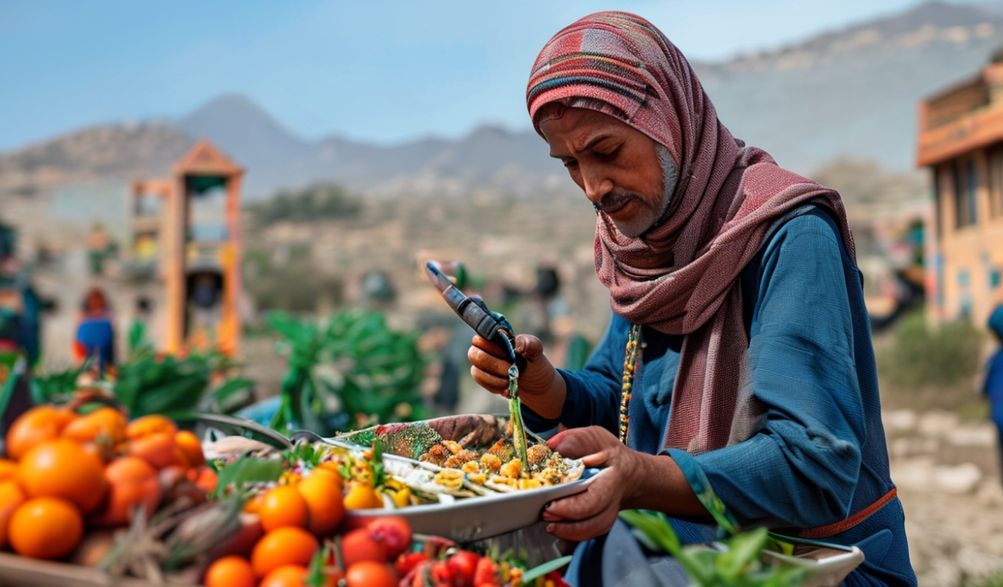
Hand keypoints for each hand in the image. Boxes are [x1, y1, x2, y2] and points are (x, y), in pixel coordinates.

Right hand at [467, 334, 558, 398]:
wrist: (536, 384)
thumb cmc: (535, 363)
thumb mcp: (537, 352)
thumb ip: (530, 344)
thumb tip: (517, 345)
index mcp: (497, 337)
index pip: (481, 336)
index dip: (492, 347)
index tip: (508, 354)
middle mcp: (486, 348)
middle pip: (473, 354)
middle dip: (493, 365)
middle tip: (509, 370)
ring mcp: (483, 364)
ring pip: (475, 370)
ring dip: (493, 378)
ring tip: (508, 380)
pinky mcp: (483, 378)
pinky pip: (480, 382)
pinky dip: (493, 386)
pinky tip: (505, 387)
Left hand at [540, 426, 641, 541]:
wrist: (631, 475)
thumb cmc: (611, 456)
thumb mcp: (597, 439)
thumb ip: (576, 440)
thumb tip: (553, 445)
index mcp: (612, 479)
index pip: (593, 500)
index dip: (571, 507)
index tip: (551, 505)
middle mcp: (612, 502)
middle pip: (593, 522)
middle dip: (567, 524)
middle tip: (545, 514)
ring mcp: (608, 515)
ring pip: (591, 531)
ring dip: (568, 532)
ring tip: (549, 524)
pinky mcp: (600, 522)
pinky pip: (588, 534)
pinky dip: (572, 535)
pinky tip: (556, 528)